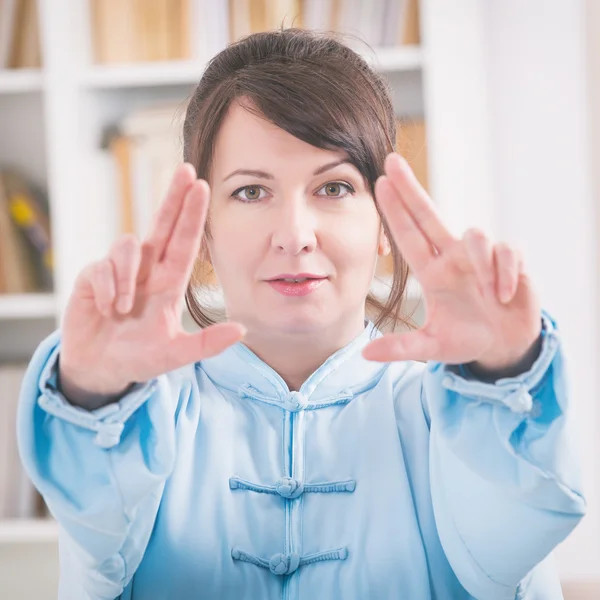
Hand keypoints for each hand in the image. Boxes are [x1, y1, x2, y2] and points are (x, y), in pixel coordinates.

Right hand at [59, 163, 245, 401]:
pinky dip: (107, 289)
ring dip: (127, 275)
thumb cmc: (139, 357)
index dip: (192, 216)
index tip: (203, 187)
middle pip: (161, 226)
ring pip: (128, 245)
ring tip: (124, 309)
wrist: (101, 370)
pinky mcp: (92, 278)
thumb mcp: (176, 354)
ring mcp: (119, 272)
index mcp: (168, 283)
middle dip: (174, 198)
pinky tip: (107, 309)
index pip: (184, 243)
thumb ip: (207, 343)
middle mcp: (146, 271)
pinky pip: (101, 268)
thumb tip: (242, 329)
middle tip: (187, 170)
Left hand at [362, 153, 541, 371]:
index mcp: (432, 273)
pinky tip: (502, 295)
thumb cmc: (465, 338)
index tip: (379, 183)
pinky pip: (507, 252)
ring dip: (481, 262)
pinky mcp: (511, 262)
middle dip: (412, 188)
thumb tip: (365, 355)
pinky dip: (504, 273)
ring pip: (475, 235)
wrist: (503, 346)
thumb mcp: (431, 347)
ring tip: (487, 295)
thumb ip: (401, 348)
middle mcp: (452, 258)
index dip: (394, 211)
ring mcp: (481, 258)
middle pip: (430, 214)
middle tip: (392, 160)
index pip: (408, 236)